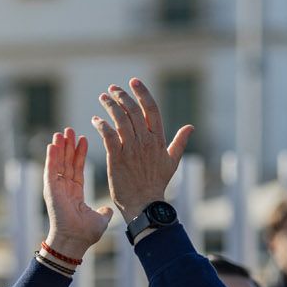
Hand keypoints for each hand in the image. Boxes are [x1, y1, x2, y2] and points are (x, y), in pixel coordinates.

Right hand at [42, 128, 112, 259]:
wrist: (75, 241)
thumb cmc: (85, 234)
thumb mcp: (100, 219)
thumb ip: (104, 212)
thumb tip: (108, 210)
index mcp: (75, 193)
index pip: (77, 168)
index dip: (80, 154)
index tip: (83, 139)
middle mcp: (64, 188)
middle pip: (66, 162)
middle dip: (68, 146)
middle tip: (70, 129)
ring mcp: (56, 188)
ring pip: (57, 163)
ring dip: (59, 147)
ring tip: (61, 132)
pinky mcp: (50, 189)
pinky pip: (50, 170)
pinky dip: (51, 157)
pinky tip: (53, 144)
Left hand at [92, 78, 192, 221]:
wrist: (145, 204)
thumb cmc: (157, 184)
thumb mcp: (172, 162)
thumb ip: (179, 142)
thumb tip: (190, 127)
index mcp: (158, 140)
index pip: (151, 109)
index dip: (142, 93)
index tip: (133, 82)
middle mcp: (145, 141)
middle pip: (133, 111)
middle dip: (122, 96)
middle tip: (112, 89)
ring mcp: (131, 149)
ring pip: (120, 120)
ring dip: (110, 106)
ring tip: (103, 98)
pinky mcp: (117, 158)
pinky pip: (108, 135)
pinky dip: (101, 125)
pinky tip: (95, 120)